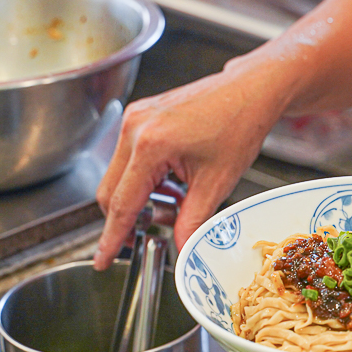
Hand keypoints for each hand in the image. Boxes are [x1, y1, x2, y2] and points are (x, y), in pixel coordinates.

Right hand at [93, 64, 282, 269]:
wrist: (250, 91)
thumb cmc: (238, 126)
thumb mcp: (216, 184)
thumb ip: (192, 222)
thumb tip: (180, 250)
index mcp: (150, 145)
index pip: (122, 205)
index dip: (111, 239)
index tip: (102, 260)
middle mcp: (134, 128)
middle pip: (109, 192)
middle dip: (126, 219)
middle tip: (150, 234)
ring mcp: (134, 119)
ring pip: (117, 176)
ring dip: (138, 198)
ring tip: (175, 201)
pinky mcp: (139, 115)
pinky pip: (127, 158)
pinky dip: (144, 179)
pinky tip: (172, 183)